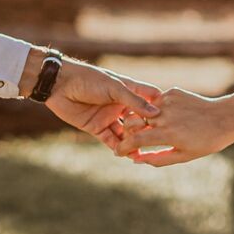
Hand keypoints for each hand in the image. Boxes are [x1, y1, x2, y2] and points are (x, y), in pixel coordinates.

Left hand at [37, 59, 160, 149]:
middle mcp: (120, 105)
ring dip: (133, 142)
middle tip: (159, 142)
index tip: (173, 120)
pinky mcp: (96, 127)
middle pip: (138, 120)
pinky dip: (118, 147)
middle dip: (147, 131)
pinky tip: (127, 154)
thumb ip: (134, 101)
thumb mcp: (114, 88)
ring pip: (125, 133)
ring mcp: (109, 117)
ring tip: (143, 153)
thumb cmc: (89, 79)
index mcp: (127, 90)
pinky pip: (111, 140)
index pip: (149, 100)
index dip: (160, 109)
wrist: (60, 84)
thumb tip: (155, 114)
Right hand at [113, 87, 233, 165]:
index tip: (119, 152)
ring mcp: (168, 102)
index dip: (123, 148)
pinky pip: (155, 102)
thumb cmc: (206, 142)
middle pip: (132, 122)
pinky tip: (168, 116)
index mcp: (167, 134)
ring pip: (141, 110)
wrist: (224, 118)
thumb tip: (136, 159)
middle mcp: (164, 116)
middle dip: (127, 132)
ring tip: (150, 127)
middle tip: (133, 138)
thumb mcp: (183, 156)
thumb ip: (157, 159)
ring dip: (140, 119)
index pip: (134, 141)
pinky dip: (155, 110)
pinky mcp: (172, 92)